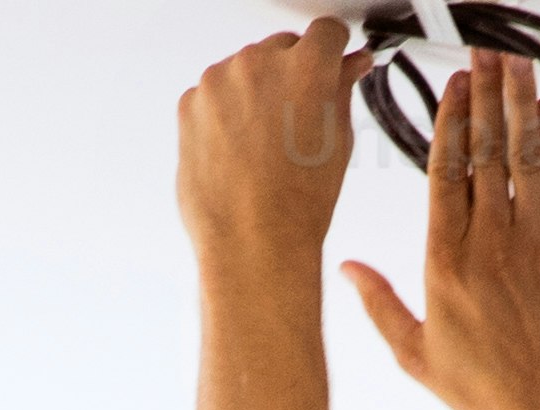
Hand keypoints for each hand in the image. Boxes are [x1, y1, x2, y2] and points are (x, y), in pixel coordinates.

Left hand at [178, 17, 357, 271]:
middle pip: (282, 48)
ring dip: (254, 95)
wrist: (252, 245)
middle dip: (290, 77)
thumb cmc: (295, 206)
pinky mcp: (191, 103)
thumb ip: (341, 90)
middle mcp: (260, 62)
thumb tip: (348, 68)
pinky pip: (213, 96)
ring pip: (244, 71)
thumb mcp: (337, 143)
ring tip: (263, 148)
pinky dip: (223, 116)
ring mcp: (220, 80)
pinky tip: (238, 153)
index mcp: (306, 66)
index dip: (332, 53)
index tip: (329, 63)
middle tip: (293, 124)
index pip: (326, 33)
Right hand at [344, 48, 539, 409]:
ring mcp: (536, 242)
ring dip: (520, 102)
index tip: (455, 87)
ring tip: (515, 64)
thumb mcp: (418, 357)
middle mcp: (490, 244)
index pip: (445, 173)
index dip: (451, 121)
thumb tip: (348, 270)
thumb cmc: (490, 390)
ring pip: (525, 155)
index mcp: (446, 264)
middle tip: (485, 55)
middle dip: (485, 94)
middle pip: (485, 150)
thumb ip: (381, 307)